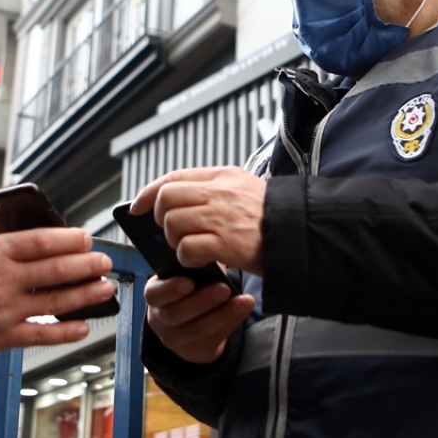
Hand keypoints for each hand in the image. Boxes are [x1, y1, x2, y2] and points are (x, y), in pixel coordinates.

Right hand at [0, 228, 113, 357]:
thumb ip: (2, 249)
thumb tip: (38, 247)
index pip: (41, 241)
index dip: (68, 239)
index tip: (86, 238)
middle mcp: (3, 280)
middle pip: (55, 269)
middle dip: (85, 265)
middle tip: (103, 261)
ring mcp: (4, 310)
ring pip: (55, 301)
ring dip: (85, 294)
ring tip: (104, 287)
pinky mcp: (2, 337)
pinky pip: (41, 334)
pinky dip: (66, 332)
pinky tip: (83, 326)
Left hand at [131, 166, 266, 275]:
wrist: (301, 235)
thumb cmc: (271, 218)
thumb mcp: (243, 189)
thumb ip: (211, 189)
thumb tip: (172, 197)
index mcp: (222, 177)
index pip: (173, 177)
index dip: (149, 192)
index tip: (137, 206)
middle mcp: (219, 193)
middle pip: (166, 198)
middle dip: (161, 218)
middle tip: (173, 232)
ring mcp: (221, 217)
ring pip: (173, 223)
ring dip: (174, 240)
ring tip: (192, 246)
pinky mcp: (225, 243)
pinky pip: (186, 248)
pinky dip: (187, 258)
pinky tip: (200, 260)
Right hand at [144, 275, 253, 363]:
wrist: (192, 319)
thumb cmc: (190, 289)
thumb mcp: (187, 274)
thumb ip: (195, 264)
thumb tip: (209, 252)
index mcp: (155, 295)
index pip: (155, 294)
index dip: (170, 290)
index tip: (190, 282)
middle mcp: (160, 318)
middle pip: (176, 314)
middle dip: (201, 302)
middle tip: (224, 288)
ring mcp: (175, 338)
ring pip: (197, 330)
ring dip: (222, 314)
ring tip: (243, 301)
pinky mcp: (193, 350)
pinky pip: (213, 338)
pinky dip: (231, 322)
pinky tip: (244, 309)